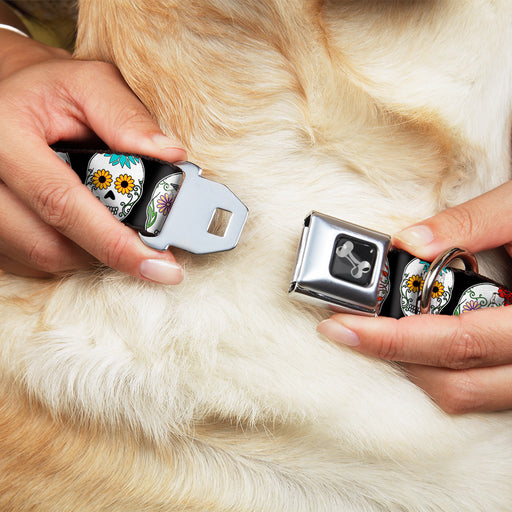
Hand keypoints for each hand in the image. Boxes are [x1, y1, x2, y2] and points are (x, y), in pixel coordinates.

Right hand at [0, 30, 186, 281]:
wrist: (7, 96)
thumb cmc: (51, 90)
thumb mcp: (90, 84)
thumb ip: (128, 117)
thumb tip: (171, 156)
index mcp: (4, 135)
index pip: (62, 203)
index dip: (115, 242)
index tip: (161, 266)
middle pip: (50, 244)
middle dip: (109, 250)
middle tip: (149, 247)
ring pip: (44, 258)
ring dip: (90, 251)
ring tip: (113, 223)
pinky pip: (32, 261)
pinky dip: (70, 251)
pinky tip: (85, 226)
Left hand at [318, 180, 511, 413]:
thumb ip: (471, 223)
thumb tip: (408, 240)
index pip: (457, 342)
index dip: (392, 339)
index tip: (341, 326)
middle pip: (457, 384)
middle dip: (393, 357)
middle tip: (348, 329)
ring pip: (469, 396)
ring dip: (416, 368)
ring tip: (379, 333)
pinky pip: (482, 390)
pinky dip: (443, 370)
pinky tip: (420, 339)